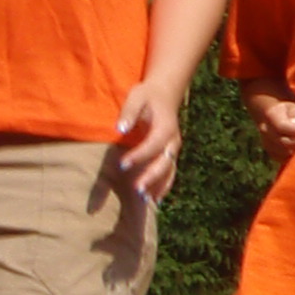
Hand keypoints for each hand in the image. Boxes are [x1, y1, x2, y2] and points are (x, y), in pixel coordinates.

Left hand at [114, 81, 182, 202]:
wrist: (165, 93)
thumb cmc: (147, 95)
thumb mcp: (137, 96)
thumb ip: (129, 112)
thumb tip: (120, 129)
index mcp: (166, 127)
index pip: (153, 145)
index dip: (138, 156)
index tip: (121, 165)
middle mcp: (173, 141)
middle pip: (165, 162)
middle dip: (151, 177)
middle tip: (136, 190)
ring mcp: (173, 148)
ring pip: (170, 170)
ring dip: (159, 186)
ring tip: (147, 201)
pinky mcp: (170, 154)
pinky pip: (170, 172)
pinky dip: (164, 186)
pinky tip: (155, 199)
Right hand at [252, 95, 294, 167]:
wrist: (276, 118)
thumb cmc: (290, 112)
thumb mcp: (294, 108)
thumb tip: (294, 124)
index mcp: (271, 116)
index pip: (281, 127)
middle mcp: (265, 131)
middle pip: (285, 143)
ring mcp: (267, 143)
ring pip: (286, 153)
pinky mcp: (272, 154)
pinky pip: (286, 159)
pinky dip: (294, 155)